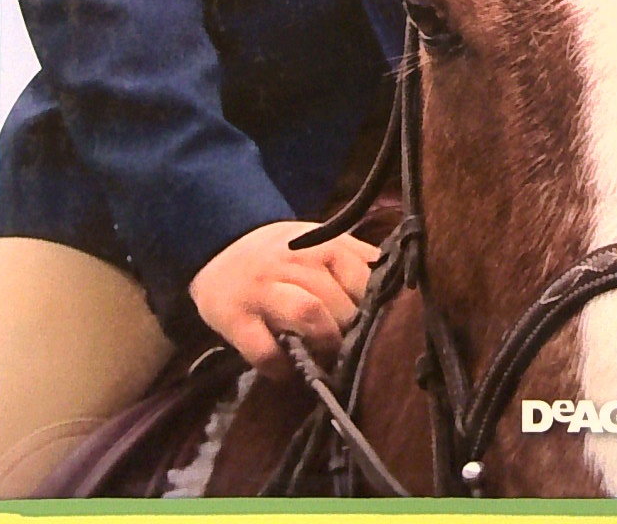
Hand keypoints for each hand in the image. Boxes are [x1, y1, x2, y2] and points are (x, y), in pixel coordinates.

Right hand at [188, 221, 379, 376]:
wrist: (218, 245)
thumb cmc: (282, 253)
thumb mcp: (319, 243)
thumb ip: (354, 261)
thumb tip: (398, 291)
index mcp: (323, 244)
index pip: (363, 274)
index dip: (376, 306)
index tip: (383, 327)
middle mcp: (294, 262)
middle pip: (339, 299)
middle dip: (352, 332)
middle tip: (356, 352)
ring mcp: (263, 289)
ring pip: (309, 314)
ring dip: (326, 343)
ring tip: (329, 362)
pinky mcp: (235, 318)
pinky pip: (265, 350)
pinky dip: (282, 368)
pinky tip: (289, 372)